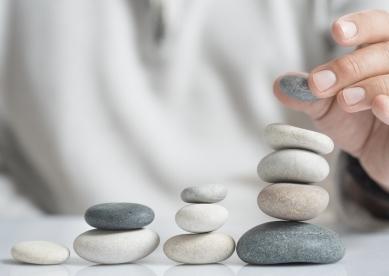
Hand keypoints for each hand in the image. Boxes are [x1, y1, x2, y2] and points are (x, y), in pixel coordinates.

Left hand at [274, 10, 388, 191]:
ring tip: (344, 100)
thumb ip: (306, 95)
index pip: (378, 25)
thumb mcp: (325, 106)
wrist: (375, 154)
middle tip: (320, 84)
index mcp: (378, 53)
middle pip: (384, 51)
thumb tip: (280, 85)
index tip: (336, 32)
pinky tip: (380, 106)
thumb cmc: (355, 122)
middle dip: (349, 66)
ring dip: (369, 86)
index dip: (361, 26)